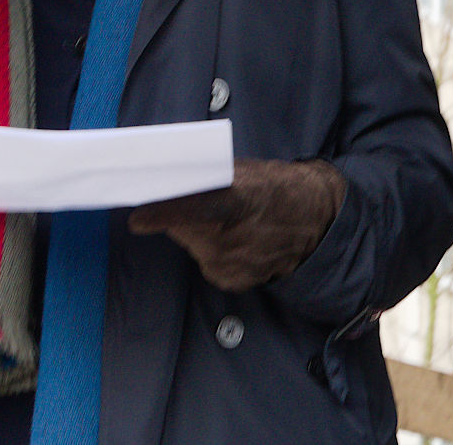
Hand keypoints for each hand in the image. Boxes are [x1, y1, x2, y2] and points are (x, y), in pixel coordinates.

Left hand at [129, 158, 345, 291]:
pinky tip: (233, 240)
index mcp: (240, 201)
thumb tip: (170, 180)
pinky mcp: (232, 281)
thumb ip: (209, 178)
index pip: (196, 209)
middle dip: (179, 215)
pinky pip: (205, 261)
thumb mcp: (246, 172)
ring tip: (227, 221)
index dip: (164, 214)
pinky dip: (211, 250)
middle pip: (183, 227)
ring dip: (198, 232)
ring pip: (192, 244)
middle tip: (199, 200)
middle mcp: (235, 238)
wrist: (315, 221)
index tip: (137, 218)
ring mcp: (233, 264)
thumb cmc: (277, 188)